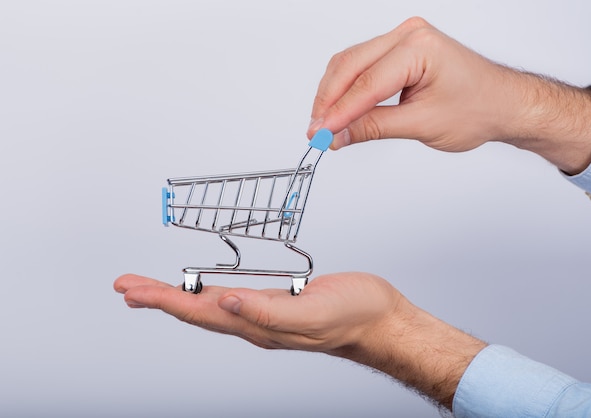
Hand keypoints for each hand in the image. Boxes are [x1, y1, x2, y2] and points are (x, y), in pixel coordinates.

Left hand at [114, 272, 401, 352]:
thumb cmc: (354, 316)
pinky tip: (203, 288)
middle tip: (127, 287)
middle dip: (158, 298)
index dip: (163, 300)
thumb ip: (268, 312)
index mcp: (259, 325)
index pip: (199, 312)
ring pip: (211, 304)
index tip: (133, 291)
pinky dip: (208, 290)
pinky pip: (232, 296)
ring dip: (177, 296)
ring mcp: (266, 312)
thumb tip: (226, 302)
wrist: (379, 319)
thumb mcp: (311, 314)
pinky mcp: (278, 300)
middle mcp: (256, 321)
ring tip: (151, 290)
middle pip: (196, 310)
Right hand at [308, 17, 513, 151]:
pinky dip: (348, 88)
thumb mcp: (422, 124)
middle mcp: (409, 35)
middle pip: (350, 65)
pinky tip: (339, 109)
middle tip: (316, 131)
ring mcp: (403, 39)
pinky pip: (362, 65)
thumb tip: (337, 135)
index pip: (366, 83)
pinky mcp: (400, 50)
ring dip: (334, 94)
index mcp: (420, 47)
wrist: (503, 104)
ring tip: (324, 124)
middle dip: (329, 101)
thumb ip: (374, 127)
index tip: (319, 133)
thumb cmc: (478, 108)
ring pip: (351, 63)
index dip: (338, 111)